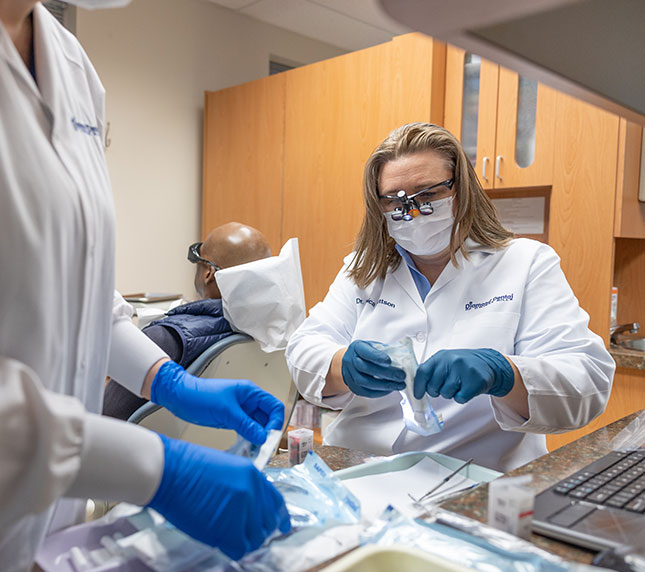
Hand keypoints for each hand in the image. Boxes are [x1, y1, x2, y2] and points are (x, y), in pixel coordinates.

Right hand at [148, 435, 290, 559]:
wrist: (167, 470)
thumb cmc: (186, 467)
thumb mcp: (225, 468)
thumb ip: (242, 486)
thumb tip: (247, 509)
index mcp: (252, 474)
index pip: (275, 501)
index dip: (280, 516)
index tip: (283, 526)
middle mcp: (252, 491)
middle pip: (267, 523)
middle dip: (257, 530)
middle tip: (243, 534)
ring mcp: (242, 509)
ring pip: (255, 538)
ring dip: (243, 539)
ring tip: (226, 534)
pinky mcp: (228, 527)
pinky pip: (239, 548)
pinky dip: (231, 547)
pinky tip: (220, 539)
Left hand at [151, 361, 283, 443]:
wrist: (179, 397)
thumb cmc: (200, 396)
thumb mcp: (226, 411)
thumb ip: (246, 424)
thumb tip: (262, 437)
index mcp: (250, 392)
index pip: (273, 406)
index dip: (276, 422)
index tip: (270, 437)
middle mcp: (248, 401)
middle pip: (267, 418)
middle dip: (267, 433)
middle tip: (263, 448)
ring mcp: (240, 411)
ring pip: (257, 426)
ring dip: (257, 438)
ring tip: (255, 451)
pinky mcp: (232, 420)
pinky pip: (246, 430)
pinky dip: (248, 439)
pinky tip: (246, 448)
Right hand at [341, 340, 405, 397]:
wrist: (351, 361)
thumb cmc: (366, 352)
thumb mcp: (374, 346)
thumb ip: (385, 350)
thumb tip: (404, 355)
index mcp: (357, 347)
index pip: (365, 352)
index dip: (377, 357)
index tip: (390, 361)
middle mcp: (350, 360)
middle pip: (366, 368)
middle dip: (386, 373)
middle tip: (401, 376)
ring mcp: (349, 374)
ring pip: (365, 382)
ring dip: (384, 385)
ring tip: (399, 385)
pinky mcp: (352, 386)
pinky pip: (365, 392)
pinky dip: (380, 392)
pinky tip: (390, 389)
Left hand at [413, 348, 513, 403]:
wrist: (487, 364)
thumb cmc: (461, 365)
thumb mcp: (444, 361)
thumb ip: (430, 371)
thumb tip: (414, 386)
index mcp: (440, 356)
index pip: (422, 372)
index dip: (418, 386)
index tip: (417, 395)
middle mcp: (451, 361)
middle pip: (433, 387)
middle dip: (436, 391)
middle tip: (446, 386)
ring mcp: (463, 370)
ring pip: (446, 394)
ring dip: (450, 394)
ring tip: (458, 385)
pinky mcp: (475, 382)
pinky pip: (459, 399)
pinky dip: (461, 397)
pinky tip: (466, 388)